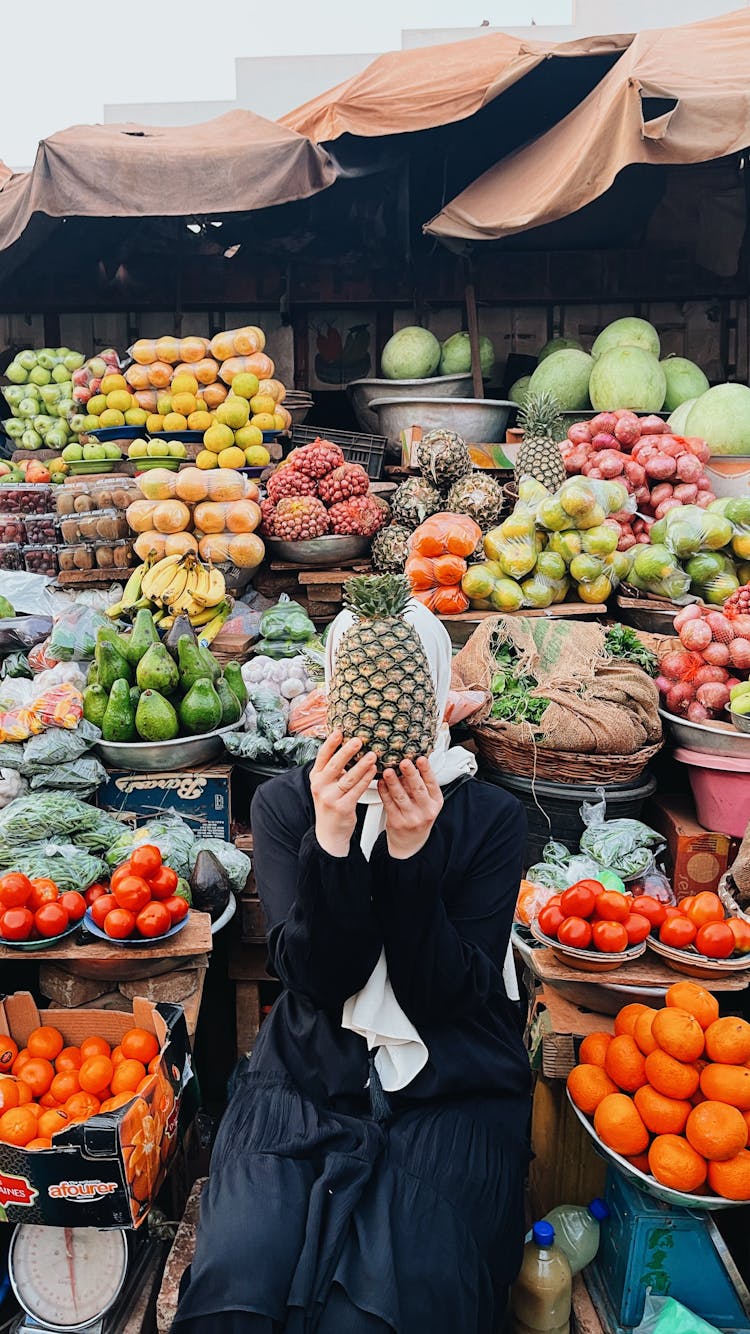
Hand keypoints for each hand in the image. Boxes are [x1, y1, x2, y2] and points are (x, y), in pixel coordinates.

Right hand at [310, 730, 376, 857]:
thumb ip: (332, 769)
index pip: (322, 757)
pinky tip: (373, 771)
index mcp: (316, 777)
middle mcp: (320, 786)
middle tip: (358, 740)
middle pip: (334, 765)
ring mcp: (330, 798)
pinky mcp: (342, 808)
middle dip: (347, 751)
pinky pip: (356, 790)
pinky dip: (366, 779)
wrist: (329, 833)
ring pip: (348, 778)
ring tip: (373, 755)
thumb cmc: (331, 805)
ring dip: (362, 765)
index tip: (339, 731)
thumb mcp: (325, 785)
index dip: (331, 743)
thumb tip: (346, 747)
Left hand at [377, 757, 442, 860]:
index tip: (421, 759)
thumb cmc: (419, 817)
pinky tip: (381, 783)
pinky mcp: (396, 822)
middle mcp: (425, 810)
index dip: (426, 770)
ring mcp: (411, 818)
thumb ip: (421, 785)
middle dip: (410, 774)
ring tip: (388, 771)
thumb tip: (412, 762)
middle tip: (404, 762)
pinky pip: (389, 804)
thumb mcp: (427, 802)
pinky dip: (384, 792)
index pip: (432, 783)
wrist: (411, 841)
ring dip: (393, 782)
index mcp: (435, 802)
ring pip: (401, 796)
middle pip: (417, 789)